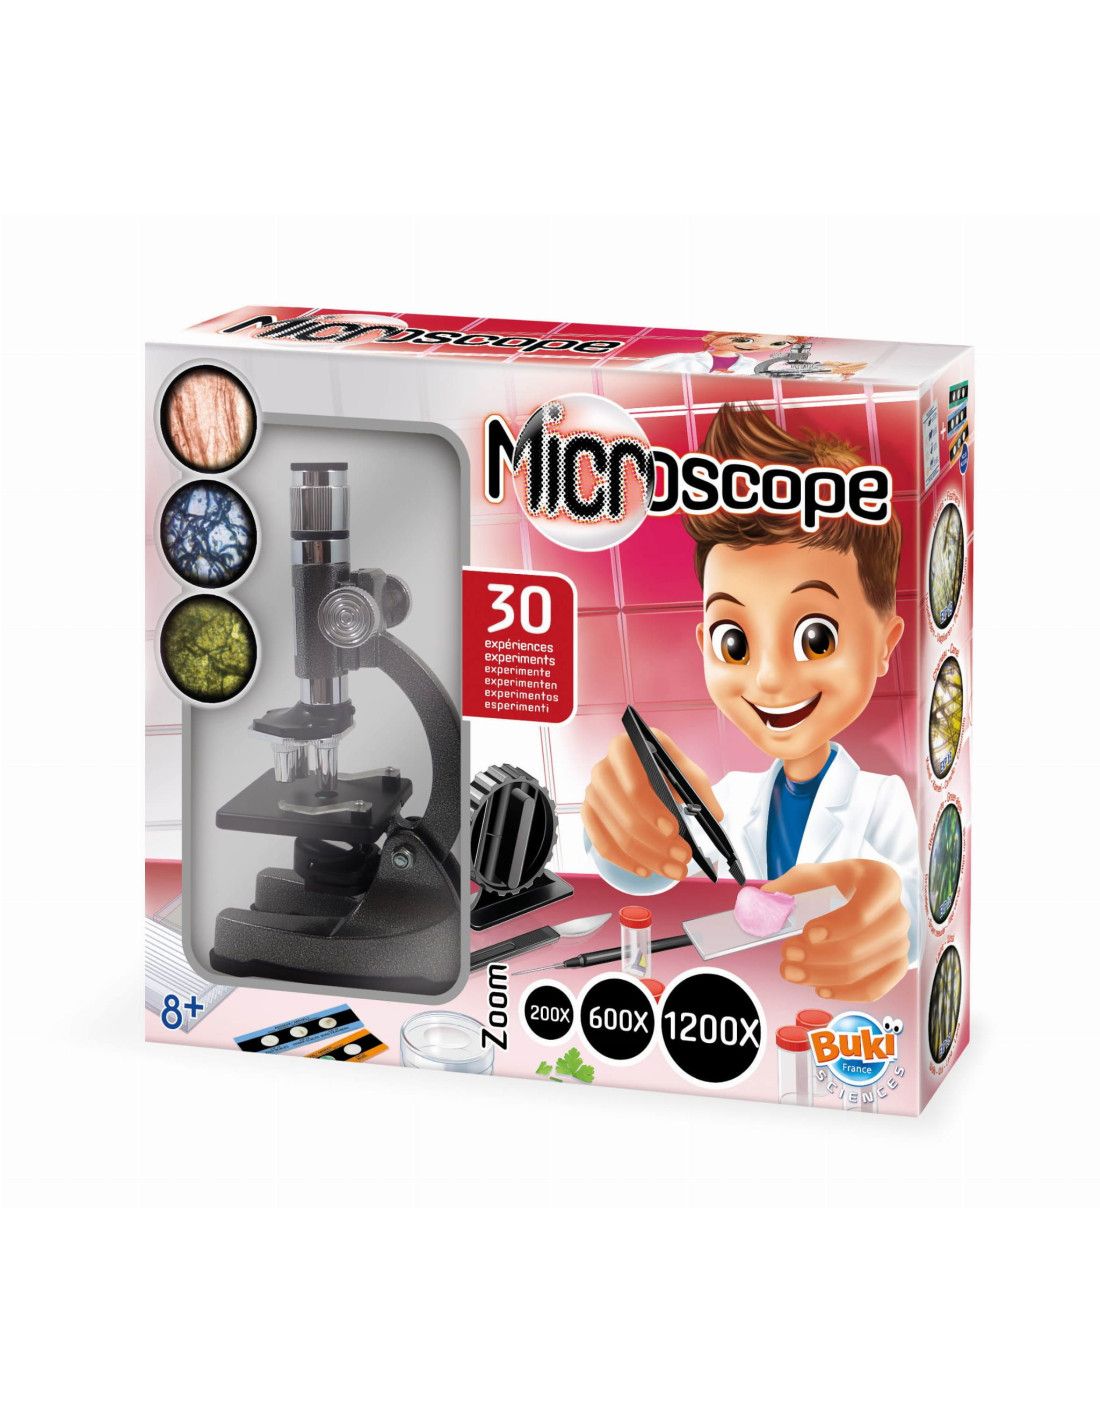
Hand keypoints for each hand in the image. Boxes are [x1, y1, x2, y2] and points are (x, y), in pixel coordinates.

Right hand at [581, 729, 721, 880]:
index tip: (674, 830)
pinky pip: (603, 846)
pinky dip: (626, 862)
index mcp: (625, 748)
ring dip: (649, 858)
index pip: (634, 786)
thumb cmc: (664, 768)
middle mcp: (602, 769)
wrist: (640, 769)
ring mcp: (592, 793)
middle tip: (683, 858)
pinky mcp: (589, 813)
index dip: (653, 811)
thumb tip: (715, 817)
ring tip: (675, 870)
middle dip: (657, 843)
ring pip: (617, 836)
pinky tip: (646, 870)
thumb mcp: (685, 771)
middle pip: (626, 816)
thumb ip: (700, 791)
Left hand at [766, 859, 909, 1001]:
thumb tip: (761, 907)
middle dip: (817, 957)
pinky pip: (875, 989)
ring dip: (821, 976)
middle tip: (787, 954)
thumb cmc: (832, 884)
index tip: (807, 934)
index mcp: (881, 882)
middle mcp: (898, 913)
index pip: (863, 912)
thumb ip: (784, 891)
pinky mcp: (897, 965)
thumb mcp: (808, 877)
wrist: (854, 895)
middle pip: (859, 946)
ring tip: (792, 972)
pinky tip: (820, 988)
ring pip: (862, 970)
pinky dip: (845, 993)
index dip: (835, 927)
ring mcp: (901, 941)